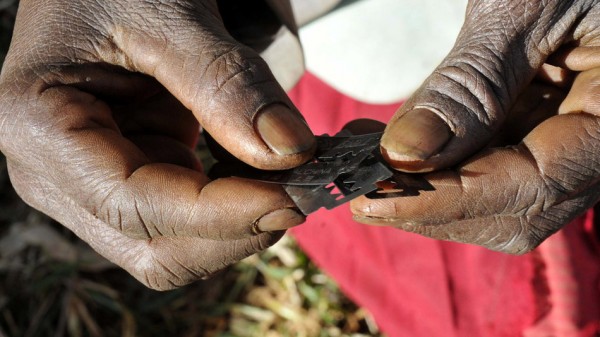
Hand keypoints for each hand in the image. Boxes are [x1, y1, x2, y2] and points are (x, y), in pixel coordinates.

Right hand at [0, 0, 314, 289]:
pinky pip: (187, 220)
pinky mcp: (131, 180)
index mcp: (40, 128)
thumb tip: (289, 151)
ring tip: (286, 177)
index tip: (291, 197)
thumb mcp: (167, 13)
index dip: (221, 214)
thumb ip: (226, 83)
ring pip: (175, 246)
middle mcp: (56, 175)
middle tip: (299, 192)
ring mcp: (94, 185)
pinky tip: (262, 171)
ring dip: (238, 225)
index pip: (135, 206)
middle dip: (233, 231)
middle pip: (154, 249)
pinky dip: (233, 208)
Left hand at [352, 0, 599, 253]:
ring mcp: (571, 137)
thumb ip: (469, 85)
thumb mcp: (521, 6)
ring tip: (361, 163)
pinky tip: (387, 146)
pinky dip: (436, 163)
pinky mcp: (541, 126)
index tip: (372, 200)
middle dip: (431, 206)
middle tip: (357, 189)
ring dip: (425, 189)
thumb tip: (405, 155)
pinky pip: (490, 163)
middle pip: (516, 208)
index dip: (449, 201)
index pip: (536, 185)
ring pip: (497, 196)